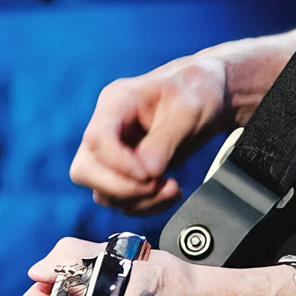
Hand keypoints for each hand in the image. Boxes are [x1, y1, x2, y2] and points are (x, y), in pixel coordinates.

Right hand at [70, 57, 231, 214]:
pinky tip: (168, 193)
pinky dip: (144, 205)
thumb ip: (165, 142)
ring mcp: (113, 150)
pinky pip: (120, 199)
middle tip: (158, 184)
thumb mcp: (188, 112)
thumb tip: (148, 173)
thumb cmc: (197, 91)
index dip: (119, 163)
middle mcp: (109, 126)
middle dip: (123, 188)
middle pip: (86, 170)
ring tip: (172, 189)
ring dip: (137, 201)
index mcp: (117, 101)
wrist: (208, 93)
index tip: (149, 175)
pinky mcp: (125, 169)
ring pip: (102, 191)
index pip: (97, 138)